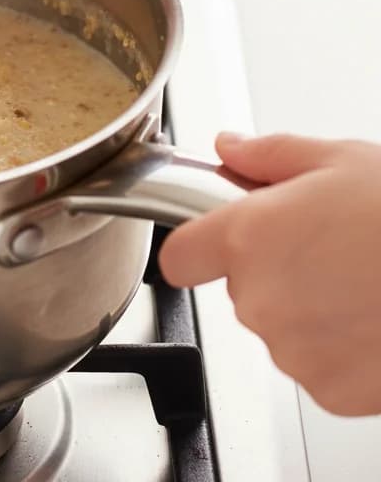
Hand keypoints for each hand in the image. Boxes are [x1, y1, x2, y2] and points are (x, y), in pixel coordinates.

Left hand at [159, 133, 380, 415]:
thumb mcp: (337, 160)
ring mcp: (293, 351)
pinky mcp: (331, 392)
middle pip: (239, 288)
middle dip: (273, 269)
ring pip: (280, 329)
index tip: (211, 244)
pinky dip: (339, 350)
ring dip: (307, 312)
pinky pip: (316, 368)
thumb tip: (231, 148)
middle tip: (325, 250)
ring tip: (359, 283)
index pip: (179, 256)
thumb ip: (268, 156)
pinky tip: (372, 319)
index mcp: (247, 237)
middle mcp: (258, 299)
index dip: (196, 248)